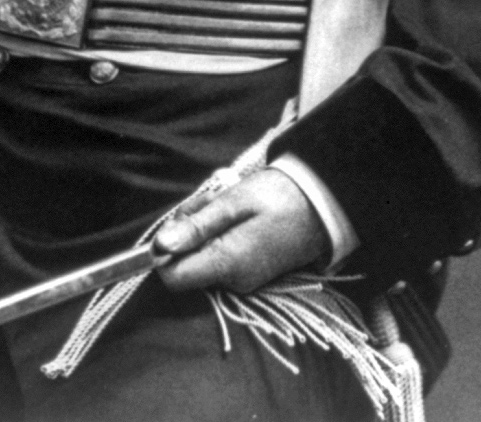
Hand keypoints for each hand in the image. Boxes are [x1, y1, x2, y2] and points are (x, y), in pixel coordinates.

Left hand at [154, 168, 327, 294]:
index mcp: (227, 265)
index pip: (173, 278)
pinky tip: (235, 216)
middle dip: (189, 231)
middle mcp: (232, 282)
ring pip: (200, 257)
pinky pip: (217, 257)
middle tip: (212, 203)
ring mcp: (242, 280)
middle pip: (185, 264)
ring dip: (203, 229)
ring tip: (227, 205)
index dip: (164, 252)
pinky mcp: (248, 274)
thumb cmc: (277, 197)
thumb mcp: (234, 203)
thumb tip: (160, 244)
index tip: (178, 223)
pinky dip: (218, 235)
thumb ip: (197, 226)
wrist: (320, 204)